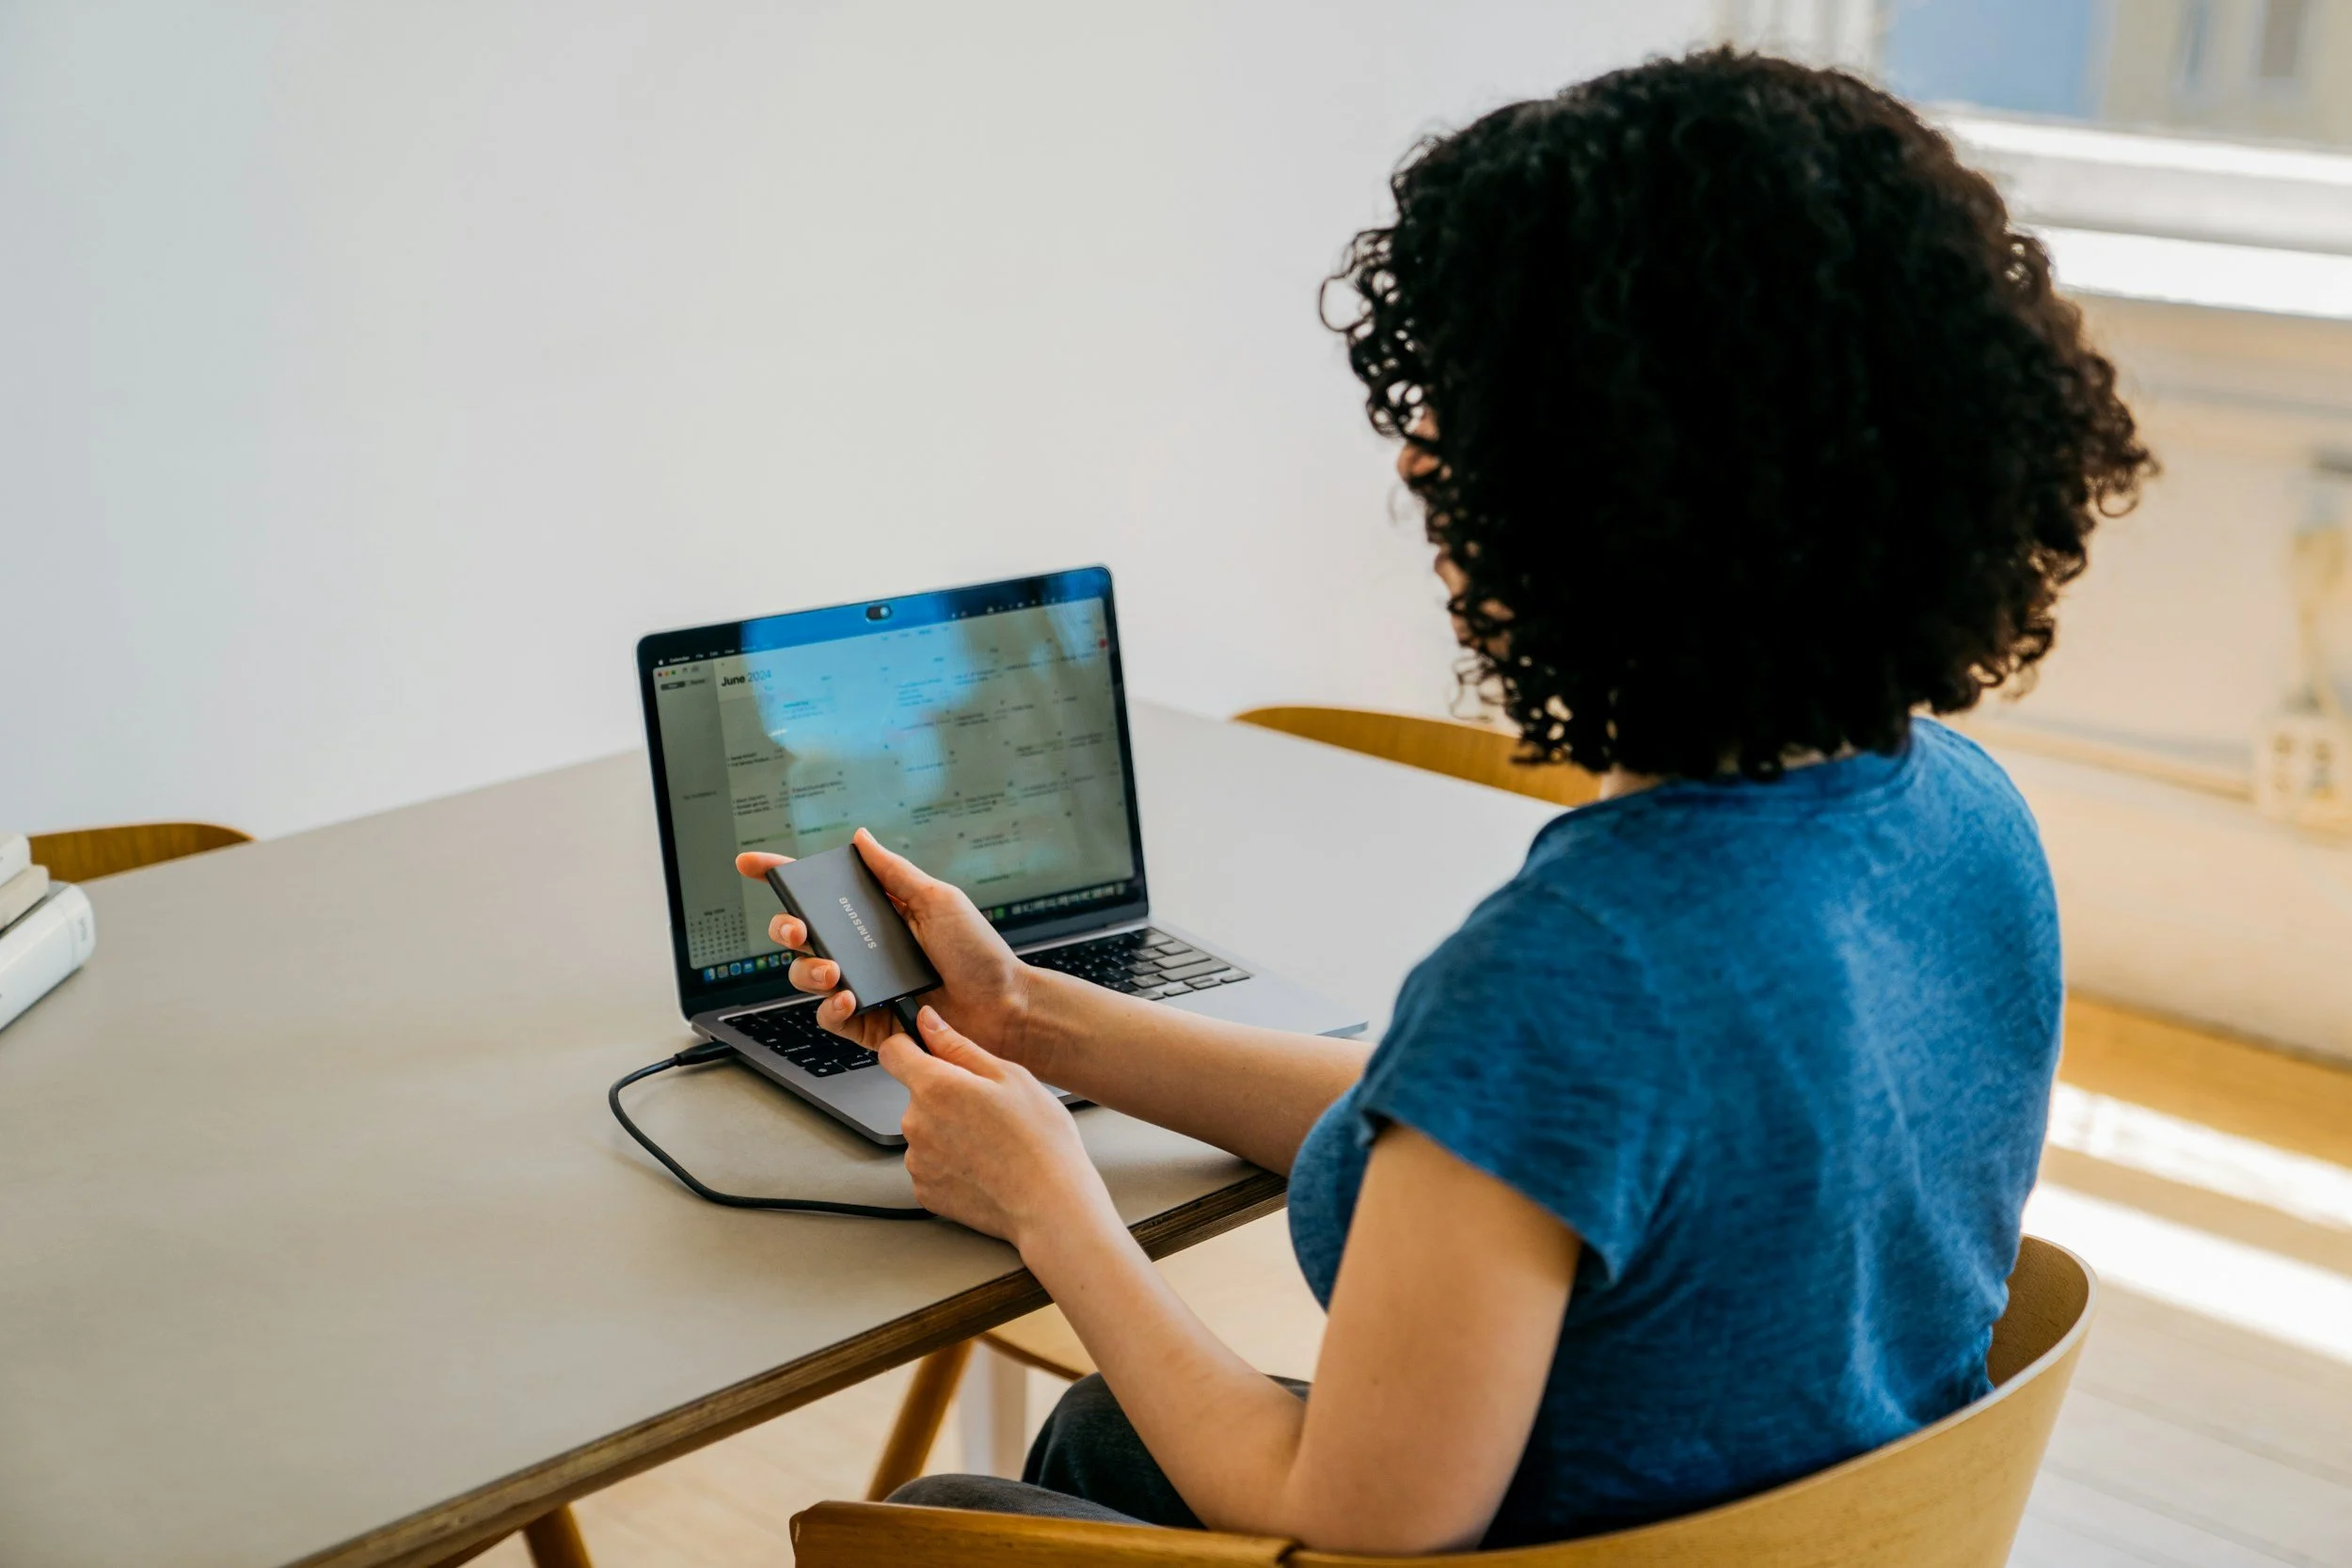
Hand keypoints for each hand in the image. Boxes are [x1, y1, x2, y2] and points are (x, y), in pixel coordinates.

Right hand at [734, 829, 1035, 1059]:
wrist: (1002, 1008)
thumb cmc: (978, 954)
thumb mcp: (939, 900)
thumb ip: (894, 872)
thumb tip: (861, 838)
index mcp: (875, 915)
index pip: (820, 893)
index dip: (781, 877)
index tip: (750, 863)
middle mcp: (861, 949)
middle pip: (799, 935)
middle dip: (784, 928)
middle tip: (796, 929)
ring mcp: (861, 986)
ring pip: (804, 976)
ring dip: (807, 970)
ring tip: (832, 971)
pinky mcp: (867, 1022)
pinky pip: (828, 1017)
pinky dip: (830, 1008)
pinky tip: (847, 999)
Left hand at [879, 1006, 1115, 1247]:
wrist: (1050, 1204)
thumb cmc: (1040, 1140)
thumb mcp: (1010, 1076)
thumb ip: (958, 1046)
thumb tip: (927, 1022)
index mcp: (934, 1087)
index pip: (893, 1051)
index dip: (910, 1047)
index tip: (929, 1052)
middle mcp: (915, 1123)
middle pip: (916, 1095)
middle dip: (944, 1096)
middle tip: (989, 1109)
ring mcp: (917, 1161)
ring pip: (925, 1131)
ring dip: (947, 1131)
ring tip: (991, 1143)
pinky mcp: (924, 1191)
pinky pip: (930, 1165)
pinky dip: (950, 1163)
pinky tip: (983, 1166)